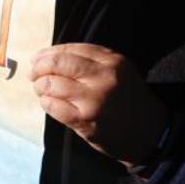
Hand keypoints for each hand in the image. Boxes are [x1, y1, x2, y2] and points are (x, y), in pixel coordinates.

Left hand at [31, 43, 167, 168]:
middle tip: (33, 72)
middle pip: (58, 63)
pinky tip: (48, 102)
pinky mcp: (85, 120)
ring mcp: (93, 100)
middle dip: (39, 66)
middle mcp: (103, 77)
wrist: (151, 134)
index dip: (49, 52)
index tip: (38, 57)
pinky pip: (54, 106)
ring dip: (40, 86)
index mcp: (112, 61)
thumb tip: (52, 55)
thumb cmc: (129, 100)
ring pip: (52, 84)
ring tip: (41, 89)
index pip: (71, 49)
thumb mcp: (120, 71)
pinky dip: (46, 102)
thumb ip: (93, 60)